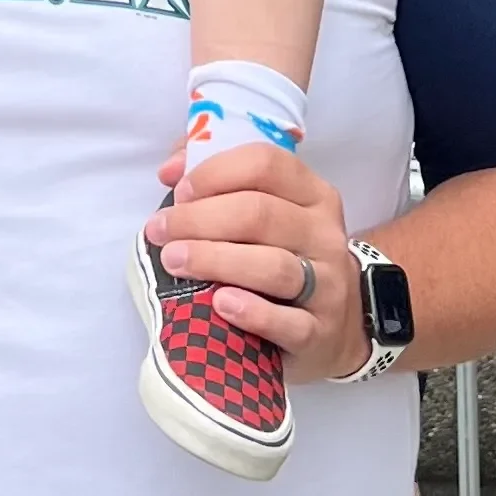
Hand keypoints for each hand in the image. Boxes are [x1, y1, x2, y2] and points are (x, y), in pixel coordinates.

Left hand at [147, 143, 365, 382]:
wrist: (336, 326)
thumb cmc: (283, 256)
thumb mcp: (265, 211)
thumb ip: (218, 178)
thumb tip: (171, 169)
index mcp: (312, 194)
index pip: (266, 164)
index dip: (216, 173)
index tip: (179, 192)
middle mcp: (324, 234)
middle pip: (260, 214)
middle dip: (199, 219)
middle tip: (159, 231)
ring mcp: (328, 285)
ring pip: (272, 266)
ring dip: (215, 260)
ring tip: (174, 261)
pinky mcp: (321, 332)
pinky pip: (288, 322)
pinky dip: (252, 312)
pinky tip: (220, 303)